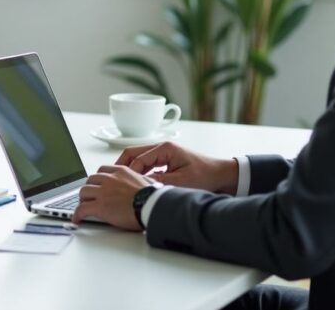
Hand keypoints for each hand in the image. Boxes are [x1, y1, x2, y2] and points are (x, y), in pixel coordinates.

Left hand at [72, 165, 150, 229]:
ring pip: (84, 192)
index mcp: (121, 172)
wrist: (152, 206)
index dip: (98, 179)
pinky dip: (77, 214)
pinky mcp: (100, 206)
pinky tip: (77, 218)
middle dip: (89, 188)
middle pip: (90, 180)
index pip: (102, 170)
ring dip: (82, 199)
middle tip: (90, 196)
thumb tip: (143, 182)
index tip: (97, 184)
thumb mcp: (146, 181)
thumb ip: (138, 179)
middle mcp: (110, 179)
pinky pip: (82, 209)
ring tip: (83, 206)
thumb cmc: (153, 197)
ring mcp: (104, 192)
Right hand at [116, 142, 237, 193]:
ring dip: (130, 169)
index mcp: (165, 148)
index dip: (129, 172)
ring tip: (122, 183)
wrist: (222, 175)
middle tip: (112, 180)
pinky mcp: (166, 160)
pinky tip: (136, 184)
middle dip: (121, 166)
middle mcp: (162, 147)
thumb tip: (141, 187)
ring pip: (138, 158)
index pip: (137, 158)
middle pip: (133, 153)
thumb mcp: (181, 181)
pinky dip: (139, 172)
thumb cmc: (205, 175)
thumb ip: (160, 182)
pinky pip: (146, 164)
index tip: (122, 185)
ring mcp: (163, 153)